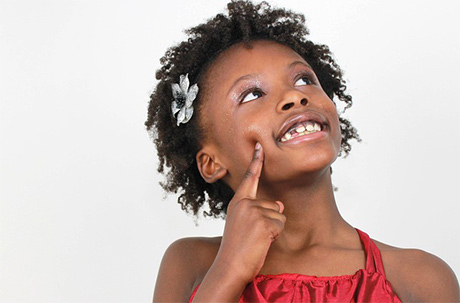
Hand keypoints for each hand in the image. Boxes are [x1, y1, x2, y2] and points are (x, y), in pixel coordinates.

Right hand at [215, 142, 285, 282]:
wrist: (230, 266)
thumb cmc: (237, 248)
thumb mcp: (245, 225)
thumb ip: (259, 211)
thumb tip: (281, 204)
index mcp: (237, 203)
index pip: (250, 179)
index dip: (256, 161)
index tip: (260, 146)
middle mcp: (244, 203)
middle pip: (274, 205)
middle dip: (270, 221)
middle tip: (253, 236)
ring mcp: (253, 212)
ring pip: (279, 215)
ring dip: (273, 230)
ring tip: (256, 240)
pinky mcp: (263, 222)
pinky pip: (281, 225)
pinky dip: (275, 236)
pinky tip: (261, 242)